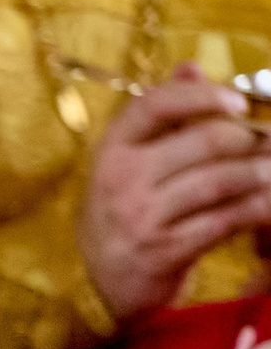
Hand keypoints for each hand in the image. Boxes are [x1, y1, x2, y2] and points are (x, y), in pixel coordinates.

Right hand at [80, 67, 270, 320]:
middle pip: (204, 141)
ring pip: (221, 180)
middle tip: (268, 140)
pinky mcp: (166, 250)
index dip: (202, 97)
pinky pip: (226, 220)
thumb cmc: (121, 211)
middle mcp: (122, 177)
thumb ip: (160, 115)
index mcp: (112, 148)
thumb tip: (190, 68)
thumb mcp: (127, 161)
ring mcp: (143, 215)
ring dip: (260, 173)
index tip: (238, 102)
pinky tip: (268, 202)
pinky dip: (257, 208)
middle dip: (249, 138)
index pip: (156, 105)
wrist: (94, 280)